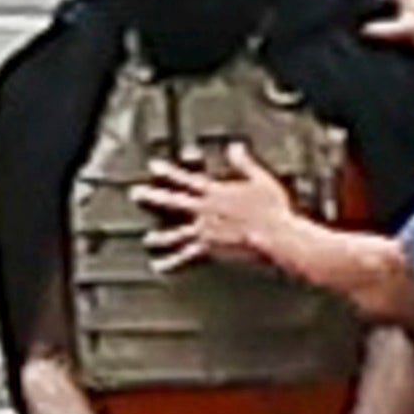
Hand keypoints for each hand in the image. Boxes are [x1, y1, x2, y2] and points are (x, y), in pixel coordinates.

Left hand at [135, 143, 302, 276]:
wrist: (278, 235)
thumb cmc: (273, 209)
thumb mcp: (260, 179)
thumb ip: (243, 163)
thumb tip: (234, 146)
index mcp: (216, 193)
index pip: (187, 179)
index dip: (169, 173)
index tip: (153, 167)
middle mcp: (206, 211)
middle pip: (173, 202)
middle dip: (153, 197)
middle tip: (136, 194)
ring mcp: (206, 231)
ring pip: (176, 233)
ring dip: (160, 237)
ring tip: (148, 240)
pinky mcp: (210, 250)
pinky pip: (187, 257)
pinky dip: (172, 263)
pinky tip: (159, 267)